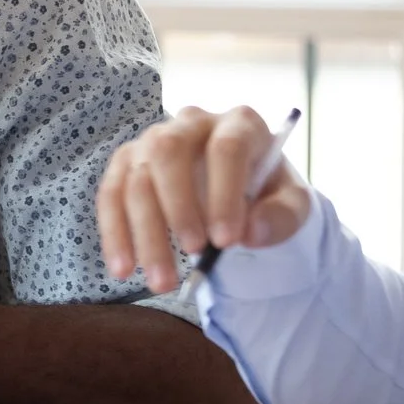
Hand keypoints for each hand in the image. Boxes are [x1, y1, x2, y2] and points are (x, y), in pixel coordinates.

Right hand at [98, 107, 311, 290]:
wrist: (240, 192)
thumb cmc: (266, 193)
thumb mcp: (292, 204)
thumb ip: (282, 216)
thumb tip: (251, 233)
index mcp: (238, 123)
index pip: (226, 148)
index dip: (223, 194)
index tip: (227, 241)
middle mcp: (190, 123)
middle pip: (167, 153)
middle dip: (177, 207)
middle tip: (193, 252)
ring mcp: (151, 140)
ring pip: (136, 179)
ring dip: (144, 232)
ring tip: (161, 280)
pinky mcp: (127, 163)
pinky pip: (110, 195)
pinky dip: (115, 234)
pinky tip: (124, 268)